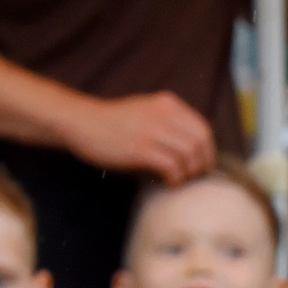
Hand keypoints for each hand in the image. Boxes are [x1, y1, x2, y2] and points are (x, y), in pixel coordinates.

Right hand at [60, 91, 214, 182]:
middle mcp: (163, 114)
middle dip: (201, 164)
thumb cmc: (112, 123)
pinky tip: (168, 183)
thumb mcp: (145, 111)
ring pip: (189, 155)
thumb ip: (168, 122)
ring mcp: (152, 130)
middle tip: (194, 178)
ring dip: (188, 173)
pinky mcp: (139, 148)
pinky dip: (175, 178)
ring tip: (179, 181)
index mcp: (168, 104)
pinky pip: (172, 166)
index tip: (202, 165)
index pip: (203, 129)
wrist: (80, 122)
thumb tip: (192, 147)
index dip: (207, 151)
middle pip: (200, 143)